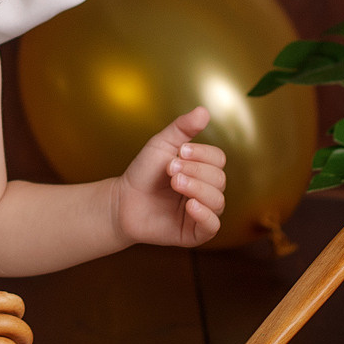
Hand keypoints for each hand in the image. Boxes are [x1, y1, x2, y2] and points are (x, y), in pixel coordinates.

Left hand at [111, 108, 226, 247]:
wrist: (123, 201)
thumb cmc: (144, 172)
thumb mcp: (162, 144)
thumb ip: (183, 128)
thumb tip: (205, 111)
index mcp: (203, 170)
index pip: (218, 159)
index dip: (202, 154)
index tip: (180, 152)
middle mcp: (207, 191)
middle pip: (220, 179)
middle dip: (195, 171)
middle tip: (170, 170)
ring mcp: (203, 213)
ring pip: (218, 201)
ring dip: (197, 188)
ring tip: (175, 183)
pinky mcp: (195, 233)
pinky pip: (212, 226)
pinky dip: (204, 214)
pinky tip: (190, 206)